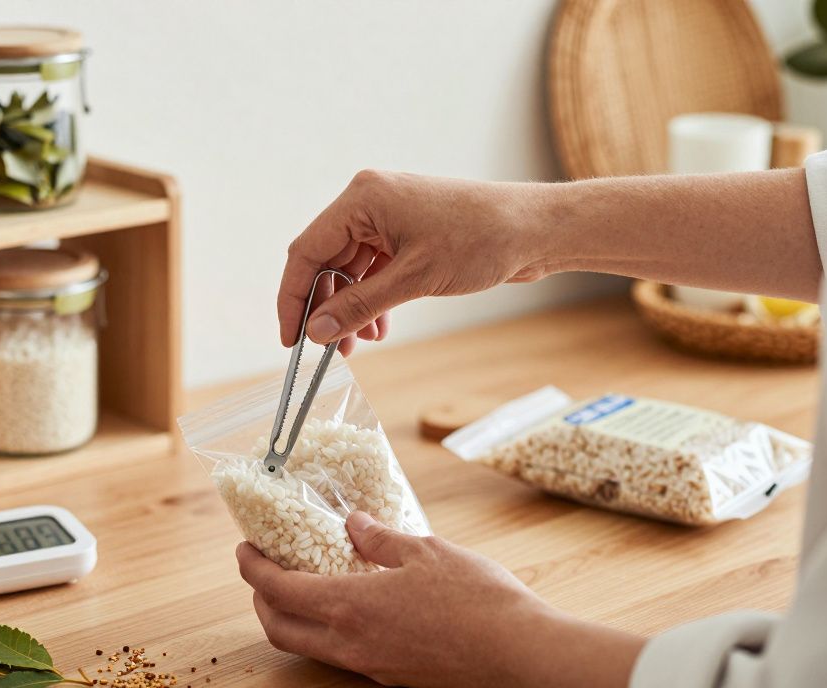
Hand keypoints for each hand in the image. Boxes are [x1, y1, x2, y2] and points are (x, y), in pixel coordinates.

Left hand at [235, 511, 642, 687]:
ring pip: (308, 648)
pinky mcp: (393, 676)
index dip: (253, 570)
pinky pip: (340, 656)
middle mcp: (351, 644)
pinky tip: (347, 606)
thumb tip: (354, 525)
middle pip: (280, 630)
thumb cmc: (478, 599)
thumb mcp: (426, 550)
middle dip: (260, 600)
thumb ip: (381, 539)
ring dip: (291, 619)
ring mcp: (371, 667)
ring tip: (300, 585)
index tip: (244, 550)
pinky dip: (325, 631)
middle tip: (262, 570)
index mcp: (350, 607)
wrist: (521, 653)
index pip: (279, 591)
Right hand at [279, 171, 549, 354]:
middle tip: (328, 349)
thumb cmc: (480, 241)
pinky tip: (379, 327)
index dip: (293, 298)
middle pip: (324, 261)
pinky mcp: (406, 233)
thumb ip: (358, 306)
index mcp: (362, 199)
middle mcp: (369, 202)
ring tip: (358, 344)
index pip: (306, 251)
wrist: (535, 230)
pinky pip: (372, 269)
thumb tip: (316, 332)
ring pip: (348, 269)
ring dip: (350, 308)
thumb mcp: (413, 279)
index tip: (291, 339)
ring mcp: (387, 217)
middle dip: (325, 307)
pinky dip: (371, 299)